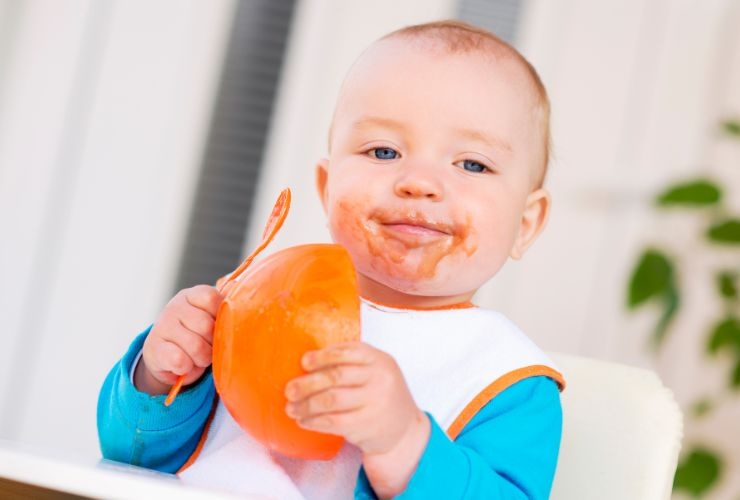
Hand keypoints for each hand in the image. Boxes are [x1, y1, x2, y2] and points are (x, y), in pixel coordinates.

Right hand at [134, 285, 222, 394]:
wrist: (165, 355)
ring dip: (202, 358)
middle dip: (213, 344)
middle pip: (206, 325)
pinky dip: (187, 367)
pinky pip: (179, 360)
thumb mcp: (209, 319)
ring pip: (195, 345)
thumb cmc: (196, 335)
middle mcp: (175, 307)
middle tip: (210, 348)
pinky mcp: (154, 347)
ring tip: (199, 358)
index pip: (212, 298)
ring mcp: (163, 326)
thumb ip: (223, 313)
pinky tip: (185, 365)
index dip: (220, 317)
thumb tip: (244, 315)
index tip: (219, 328)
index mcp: (192, 295)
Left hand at [284, 342, 430, 495]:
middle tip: (290, 390)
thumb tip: (307, 361)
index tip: (304, 362)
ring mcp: (375, 402)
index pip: (347, 352)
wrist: (405, 430)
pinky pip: (333, 422)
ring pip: (331, 400)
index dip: (323, 356)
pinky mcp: (367, 425)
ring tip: (291, 408)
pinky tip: (304, 421)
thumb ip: (351, 362)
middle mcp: (380, 378)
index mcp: (379, 359)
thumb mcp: (376, 371)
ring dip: (306, 405)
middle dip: (307, 383)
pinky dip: (314, 421)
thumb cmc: (382, 395)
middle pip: (336, 376)